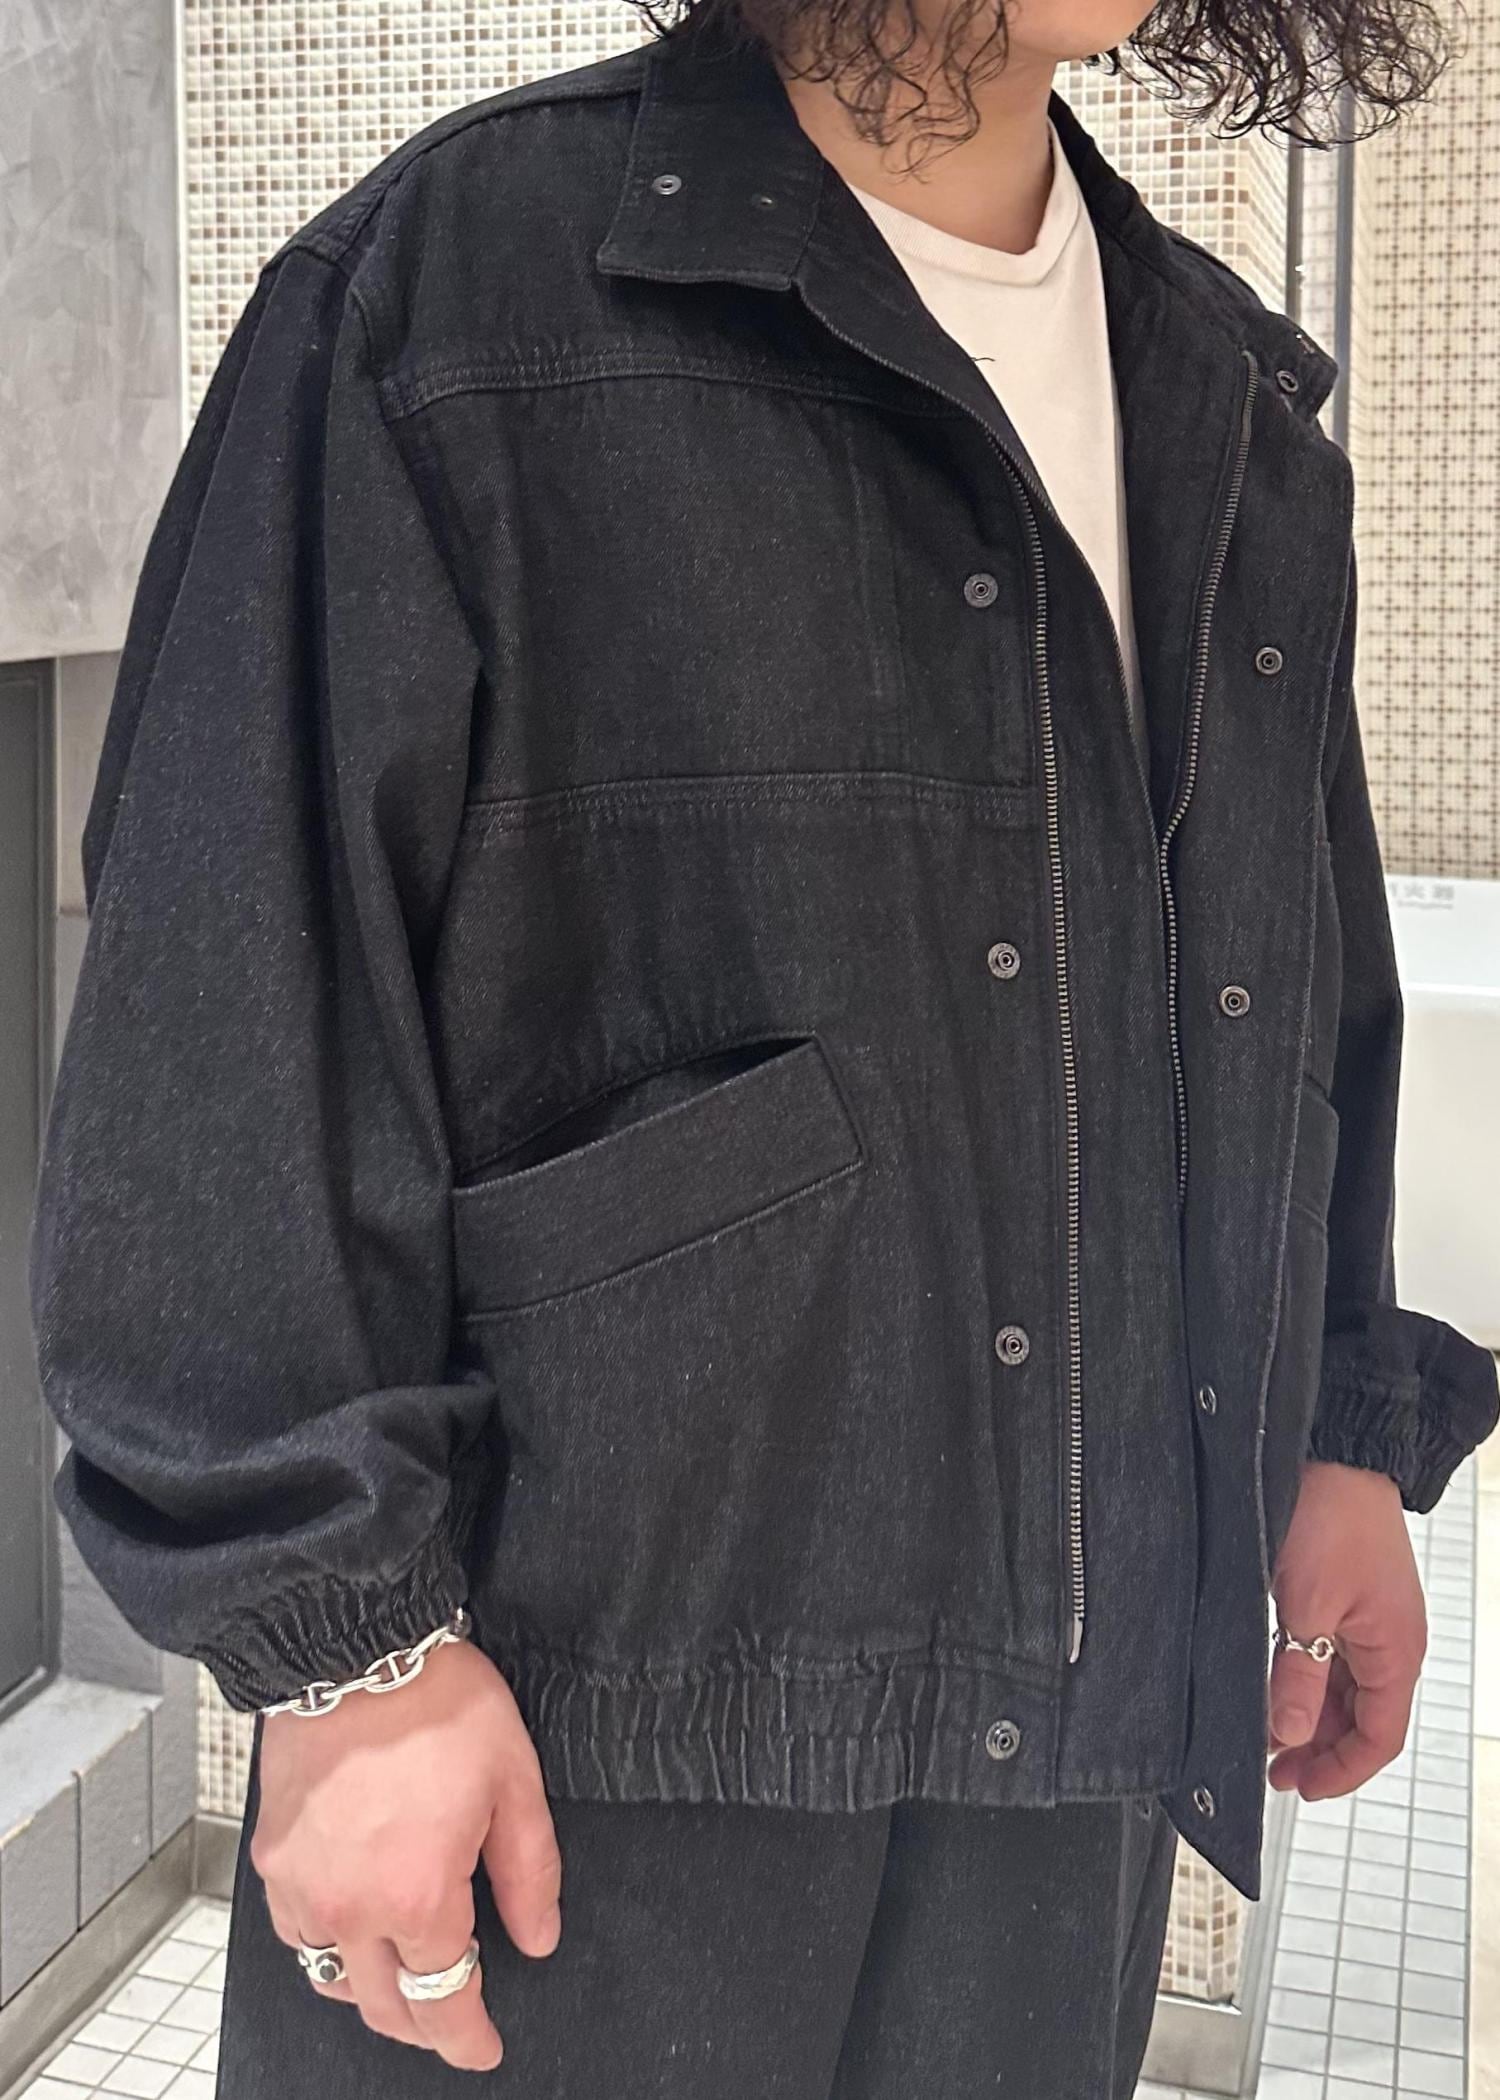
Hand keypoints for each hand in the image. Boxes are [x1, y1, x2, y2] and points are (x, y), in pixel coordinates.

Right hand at [250, 1636, 561, 2069]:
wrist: (355, 1649)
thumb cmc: (440, 1703)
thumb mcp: (514, 1781)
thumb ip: (529, 1872)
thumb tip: (538, 1940)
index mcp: (419, 1896)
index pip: (447, 1999)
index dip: (468, 2037)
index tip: (484, 2049)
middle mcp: (352, 1907)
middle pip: (386, 2006)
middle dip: (424, 2027)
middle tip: (452, 2023)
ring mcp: (303, 1886)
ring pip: (332, 1976)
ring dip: (371, 1991)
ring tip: (404, 1979)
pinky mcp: (272, 1858)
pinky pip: (295, 1932)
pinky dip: (326, 1945)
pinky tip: (352, 1927)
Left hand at [1267, 1458, 1426, 1799]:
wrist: (1336, 1456)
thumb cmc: (1331, 1520)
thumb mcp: (1306, 1606)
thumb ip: (1297, 1675)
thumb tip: (1288, 1735)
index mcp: (1395, 1653)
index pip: (1378, 1738)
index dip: (1339, 1771)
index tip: (1297, 1787)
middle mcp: (1391, 1643)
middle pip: (1361, 1719)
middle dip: (1319, 1749)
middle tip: (1272, 1768)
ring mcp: (1371, 1622)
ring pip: (1344, 1690)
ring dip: (1310, 1716)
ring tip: (1268, 1736)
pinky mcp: (1348, 1601)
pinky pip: (1332, 1658)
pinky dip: (1307, 1680)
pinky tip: (1273, 1689)